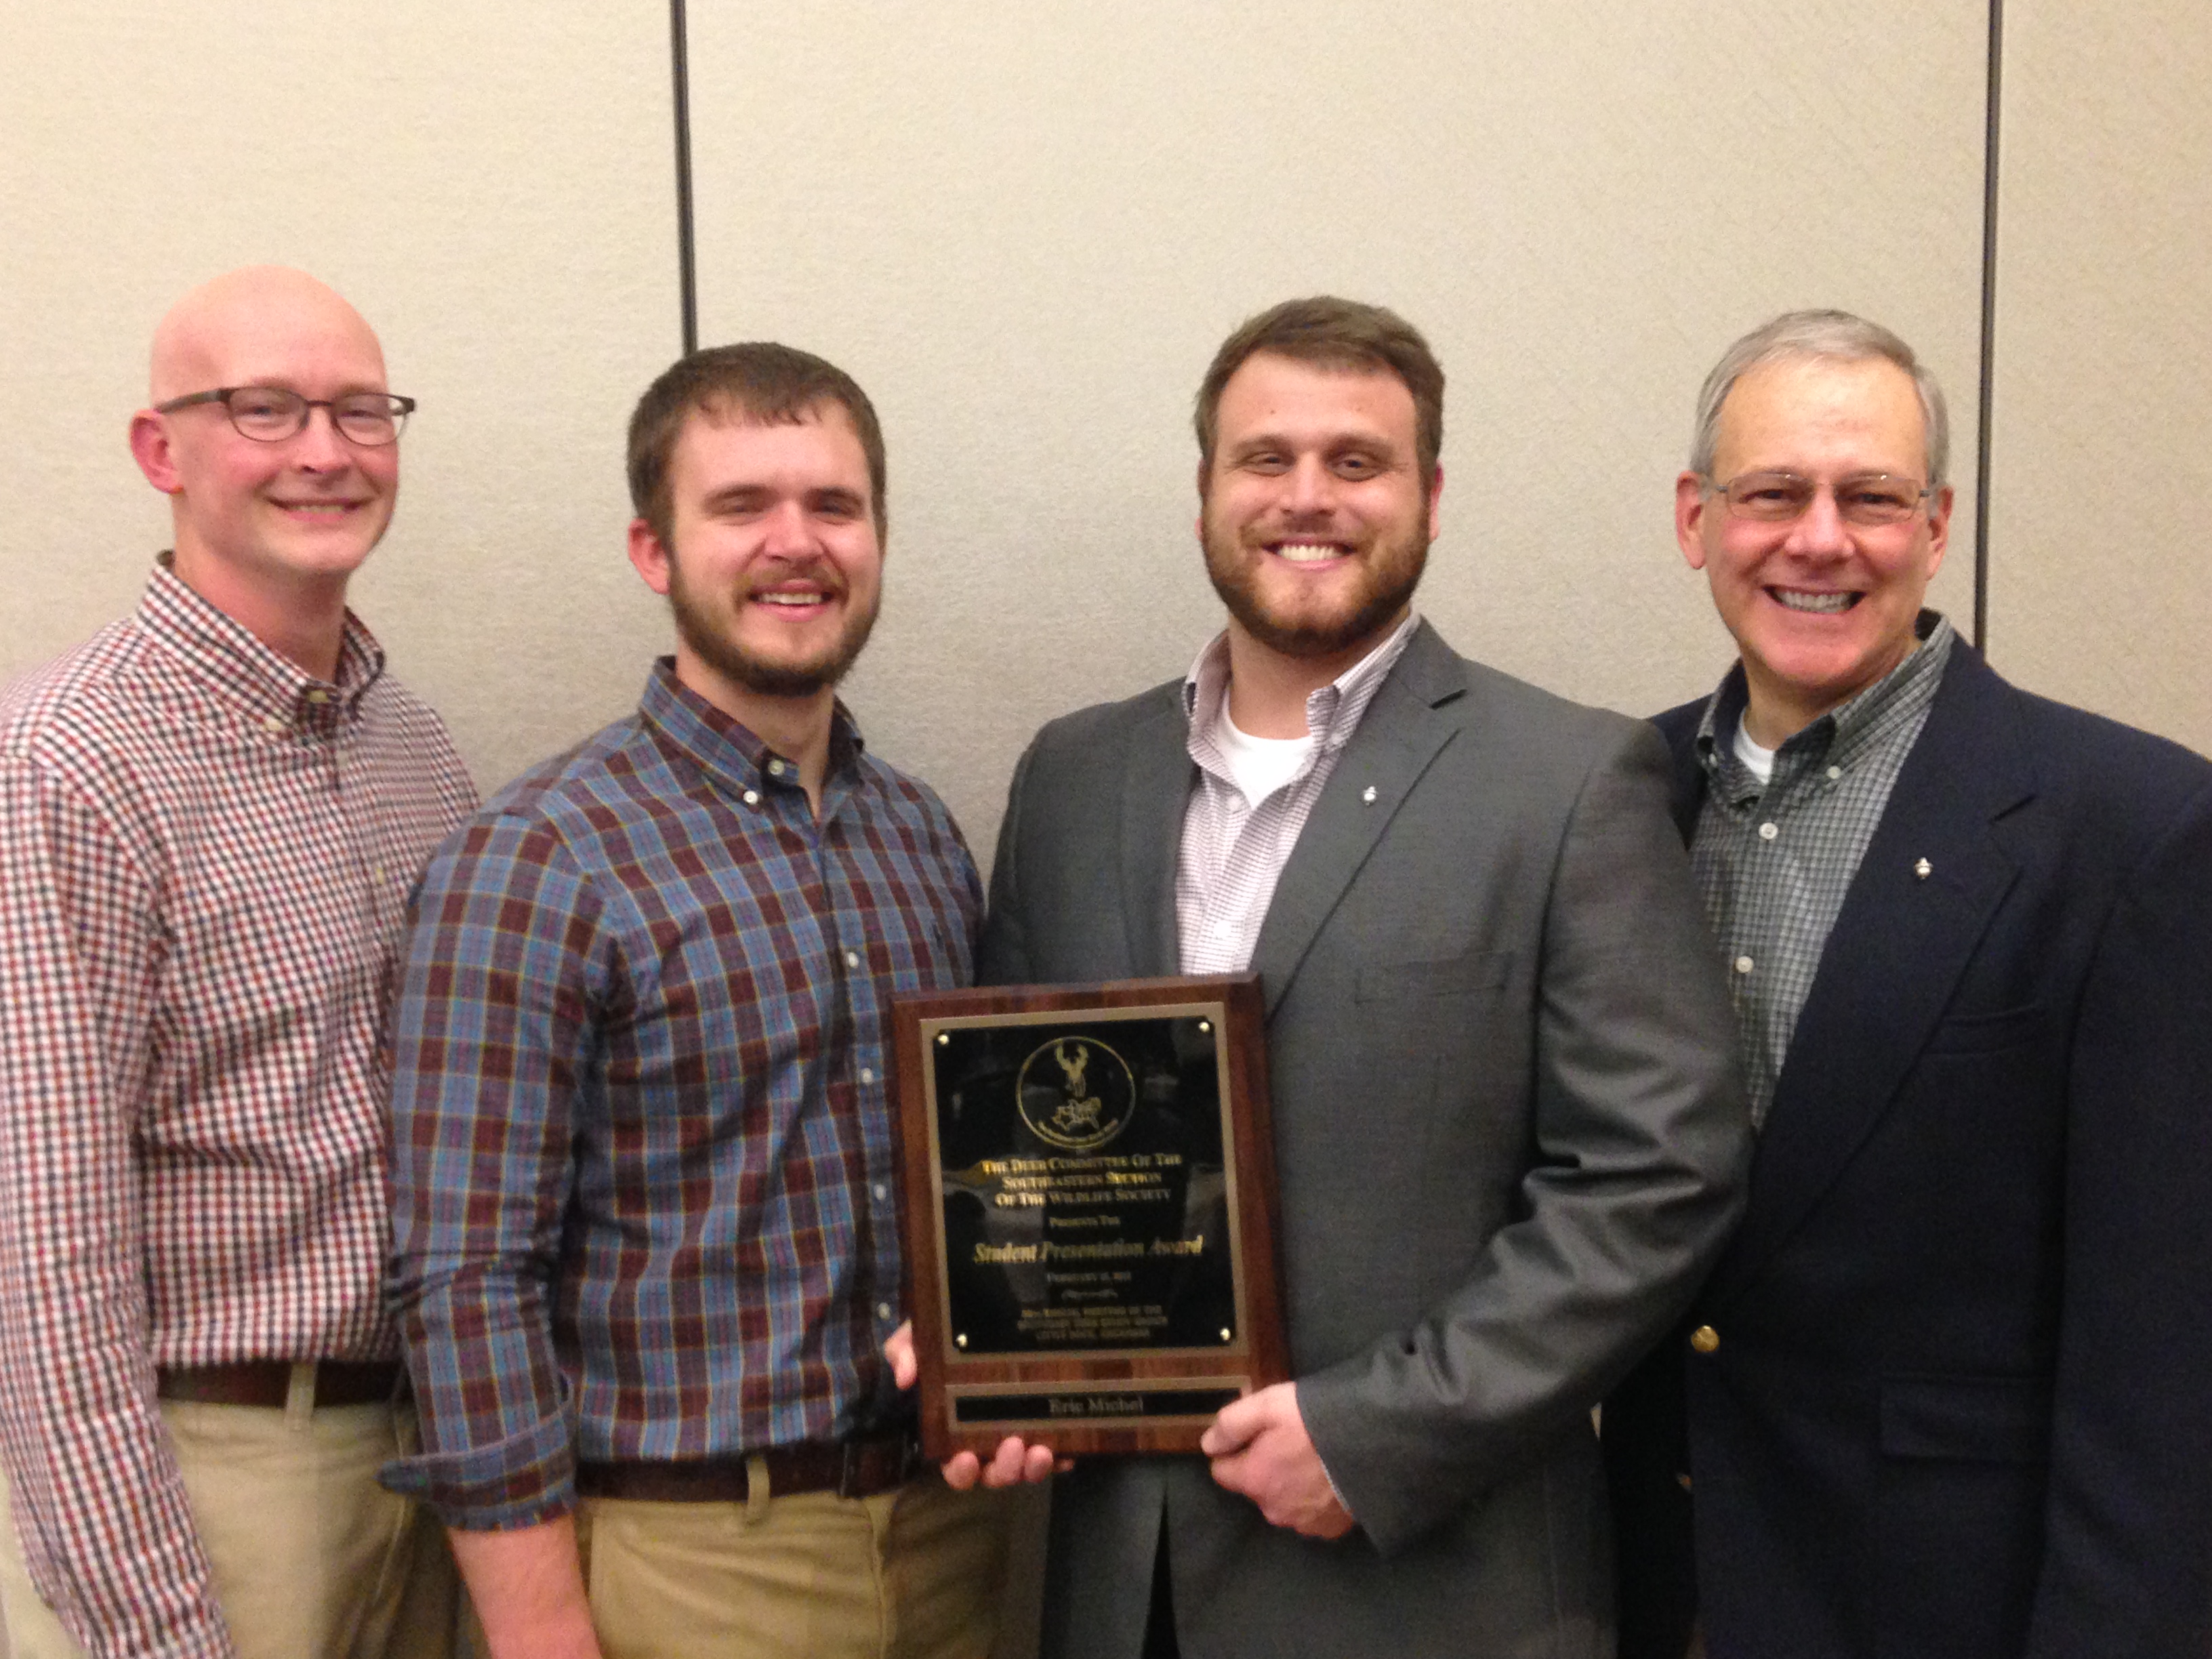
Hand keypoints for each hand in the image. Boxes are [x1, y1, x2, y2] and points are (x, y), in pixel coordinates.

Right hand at [882, 1322, 1063, 1488]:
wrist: (984, 1310)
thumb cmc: (946, 1333)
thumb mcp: (917, 1336)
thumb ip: (905, 1351)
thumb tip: (905, 1378)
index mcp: (953, 1428)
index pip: (954, 1464)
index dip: (960, 1471)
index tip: (967, 1460)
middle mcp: (986, 1438)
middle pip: (994, 1473)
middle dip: (1004, 1470)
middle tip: (1013, 1446)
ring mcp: (1019, 1433)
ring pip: (1025, 1468)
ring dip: (1033, 1468)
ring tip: (1042, 1451)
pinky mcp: (1047, 1424)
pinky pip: (1057, 1452)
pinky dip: (1062, 1459)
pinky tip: (1069, 1455)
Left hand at [1201, 1382, 1353, 1538]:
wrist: (1375, 1447)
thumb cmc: (1316, 1422)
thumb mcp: (1268, 1406)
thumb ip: (1232, 1424)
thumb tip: (1209, 1445)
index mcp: (1254, 1479)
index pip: (1222, 1471)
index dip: (1235, 1449)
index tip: (1256, 1434)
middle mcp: (1273, 1509)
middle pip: (1256, 1486)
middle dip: (1266, 1465)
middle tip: (1291, 1439)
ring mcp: (1304, 1523)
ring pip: (1284, 1501)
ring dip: (1292, 1483)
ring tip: (1316, 1458)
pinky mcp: (1331, 1529)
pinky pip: (1312, 1513)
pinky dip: (1317, 1499)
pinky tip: (1332, 1477)